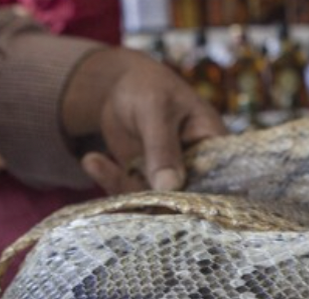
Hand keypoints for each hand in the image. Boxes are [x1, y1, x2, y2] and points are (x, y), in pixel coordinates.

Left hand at [62, 48, 226, 193]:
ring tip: (94, 161)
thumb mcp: (156, 110)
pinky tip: (90, 159)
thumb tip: (169, 187)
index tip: (170, 202)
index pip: (218, 180)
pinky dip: (109, 179)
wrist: (121, 86)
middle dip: (155, 201)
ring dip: (122, 185)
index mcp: (214, 144)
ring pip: (154, 200)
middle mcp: (198, 166)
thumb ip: (163, 149)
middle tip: (124, 191)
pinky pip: (131, 192)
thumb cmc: (149, 86)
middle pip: (186, 198)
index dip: (200, 198)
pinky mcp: (147, 182)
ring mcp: (171, 177)